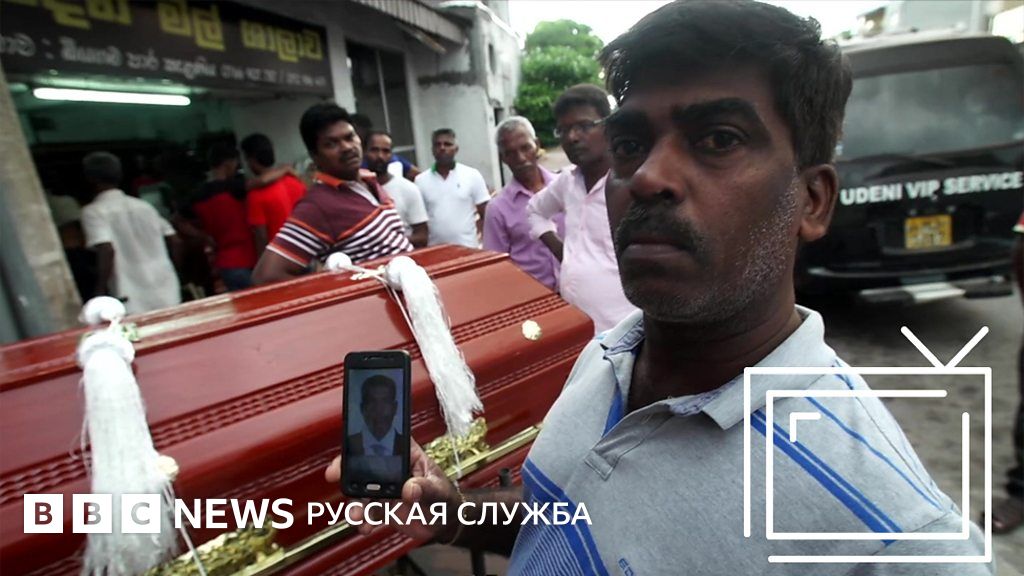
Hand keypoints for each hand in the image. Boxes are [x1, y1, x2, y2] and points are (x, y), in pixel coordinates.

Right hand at [325, 439, 459, 540]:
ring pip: (361, 490)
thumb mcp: (439, 491)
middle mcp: (392, 470)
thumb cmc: (445, 499)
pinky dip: (362, 520)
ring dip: (354, 502)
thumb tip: (410, 488)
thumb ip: (425, 489)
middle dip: (347, 468)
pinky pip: (366, 512)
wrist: (445, 524)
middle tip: (336, 474)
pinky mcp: (382, 507)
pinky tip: (365, 527)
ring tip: (356, 515)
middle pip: (364, 462)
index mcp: (407, 455)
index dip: (368, 437)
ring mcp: (385, 489)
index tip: (353, 444)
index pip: (386, 439)